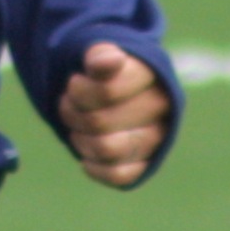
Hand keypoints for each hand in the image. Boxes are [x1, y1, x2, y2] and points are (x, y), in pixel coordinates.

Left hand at [58, 41, 170, 187]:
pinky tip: (86, 154)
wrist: (110, 90)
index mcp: (151, 73)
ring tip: (76, 126)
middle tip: (68, 104)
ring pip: (108, 150)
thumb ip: (100, 56)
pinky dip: (95, 166)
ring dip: (80, 139)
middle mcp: (162, 106)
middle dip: (72, 113)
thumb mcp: (96, 55)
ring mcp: (157, 137)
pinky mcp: (147, 163)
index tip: (74, 82)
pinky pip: (119, 176)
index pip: (106, 91)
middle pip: (100, 122)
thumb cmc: (99, 72)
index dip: (79, 90)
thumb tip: (108, 62)